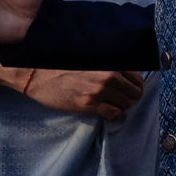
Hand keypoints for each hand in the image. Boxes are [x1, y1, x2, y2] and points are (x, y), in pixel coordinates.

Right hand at [27, 69, 146, 120]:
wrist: (38, 76)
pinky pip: (113, 114)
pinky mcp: (88, 104)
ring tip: (110, 105)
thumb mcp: (90, 61)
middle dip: (130, 99)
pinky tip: (104, 112)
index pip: (137, 79)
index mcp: (109, 64)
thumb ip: (108, 66)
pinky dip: (112, 115)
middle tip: (120, 101)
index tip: (129, 92)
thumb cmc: (62, 68)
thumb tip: (126, 77)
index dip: (135, 88)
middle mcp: (107, 76)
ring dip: (121, 107)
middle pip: (135, 94)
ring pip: (126, 105)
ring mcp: (99, 91)